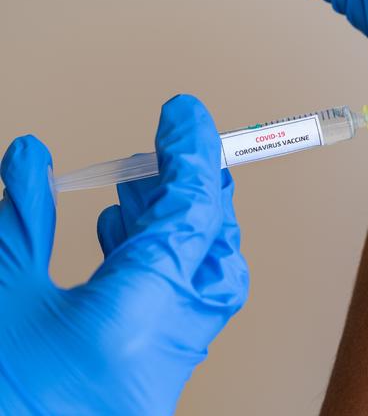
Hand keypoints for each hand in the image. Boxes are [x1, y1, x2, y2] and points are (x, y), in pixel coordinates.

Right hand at [0, 95, 248, 414]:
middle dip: (191, 190)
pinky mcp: (157, 371)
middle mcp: (173, 338)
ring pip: (201, 272)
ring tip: (135, 189)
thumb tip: (31, 158)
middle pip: (212, 242)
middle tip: (166, 151)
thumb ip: (21, 221)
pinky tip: (122, 238)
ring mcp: (171, 360)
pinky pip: (178, 302)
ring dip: (171, 223)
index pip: (193, 211)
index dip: (193, 153)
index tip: (186, 114)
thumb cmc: (6, 396)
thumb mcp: (4, 295)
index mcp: (142, 311)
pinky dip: (159, 260)